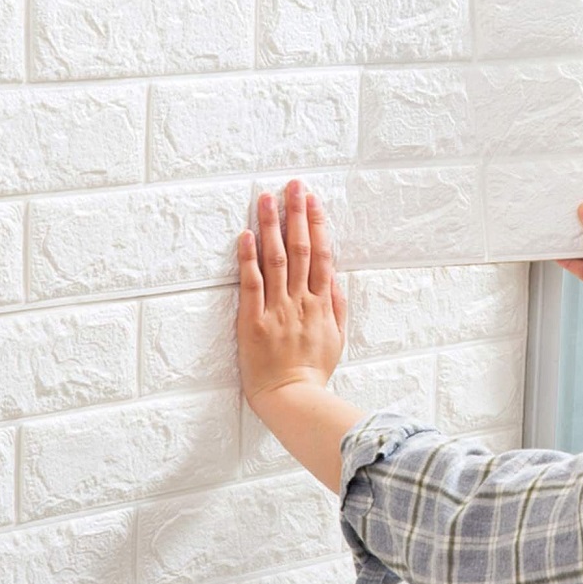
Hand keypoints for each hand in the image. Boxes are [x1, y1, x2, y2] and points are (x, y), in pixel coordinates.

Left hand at [236, 179, 346, 413]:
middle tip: (293, 185)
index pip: (321, 255)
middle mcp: (301, 301)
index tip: (313, 201)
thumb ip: (337, 307)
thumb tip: (335, 279)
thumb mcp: (337, 339)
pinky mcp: (254, 321)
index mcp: (322, 304)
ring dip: (271, 226)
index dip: (317, 225)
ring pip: (276, 259)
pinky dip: (248, 258)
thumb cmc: (313, 372)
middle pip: (301, 249)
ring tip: (266, 198)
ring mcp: (277, 309)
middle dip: (296, 214)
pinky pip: (251, 284)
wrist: (293, 398)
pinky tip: (245, 235)